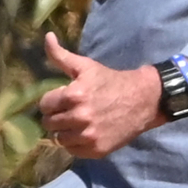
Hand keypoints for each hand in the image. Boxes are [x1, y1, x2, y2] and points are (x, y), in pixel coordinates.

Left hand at [37, 33, 165, 158]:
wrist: (143, 100)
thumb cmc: (111, 81)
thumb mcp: (86, 66)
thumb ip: (61, 55)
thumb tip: (47, 37)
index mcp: (74, 96)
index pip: (44, 105)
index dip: (52, 101)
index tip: (62, 99)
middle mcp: (80, 117)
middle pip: (49, 123)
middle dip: (56, 116)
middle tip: (69, 111)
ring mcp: (89, 136)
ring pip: (59, 138)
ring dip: (65, 131)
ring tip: (77, 122)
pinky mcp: (97, 150)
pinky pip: (73, 150)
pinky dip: (76, 143)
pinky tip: (85, 132)